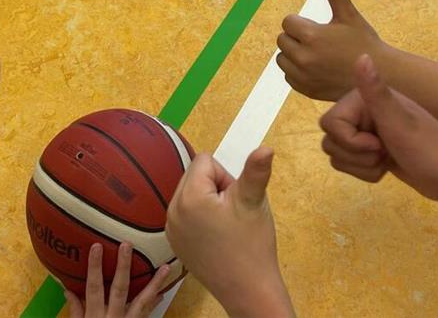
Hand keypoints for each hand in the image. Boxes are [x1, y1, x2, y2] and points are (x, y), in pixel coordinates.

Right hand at [64, 242, 171, 317]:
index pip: (94, 289)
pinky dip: (154, 301)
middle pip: (120, 290)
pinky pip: (147, 314)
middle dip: (124, 267)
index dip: (95, 268)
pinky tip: (162, 291)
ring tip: (167, 267)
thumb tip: (67, 289)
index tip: (96, 246)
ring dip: (155, 283)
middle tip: (128, 245)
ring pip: (143, 301)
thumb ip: (75, 312)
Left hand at [166, 148, 293, 317]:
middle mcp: (172, 210)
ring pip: (191, 194)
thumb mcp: (254, 202)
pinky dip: (200, 218)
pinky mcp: (174, 242)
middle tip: (232, 214)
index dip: (226, 177)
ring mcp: (170, 228)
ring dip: (208, 202)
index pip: (206, 161)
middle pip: (195, 176)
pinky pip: (186, 214)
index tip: (235, 201)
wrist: (248, 290)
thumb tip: (266, 147)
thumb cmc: (252, 245)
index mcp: (189, 196)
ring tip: (225, 226)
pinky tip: (216, 237)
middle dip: (216, 188)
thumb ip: (256, 170)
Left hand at [277, 0, 382, 100]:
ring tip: (316, 53)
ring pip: (282, 59)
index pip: (288, 22)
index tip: (318, 27)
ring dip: (293, 54)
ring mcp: (303, 76)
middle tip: (319, 41)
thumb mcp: (349, 16)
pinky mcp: (305, 90)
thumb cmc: (364, 43)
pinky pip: (288, 76)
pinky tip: (316, 67)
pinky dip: (297, 71)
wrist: (379, 77)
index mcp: (312, 36)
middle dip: (296, 37)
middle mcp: (303, 58)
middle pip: (282, 39)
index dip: (302, 23)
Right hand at [320, 54, 437, 201]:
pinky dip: (365, 172)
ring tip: (386, 160)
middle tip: (384, 151)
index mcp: (363, 99)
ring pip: (337, 155)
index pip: (329, 123)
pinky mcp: (370, 151)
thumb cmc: (428, 148)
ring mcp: (365, 132)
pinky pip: (349, 164)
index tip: (377, 142)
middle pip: (330, 141)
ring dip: (361, 166)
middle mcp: (361, 112)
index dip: (350, 140)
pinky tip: (387, 166)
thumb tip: (362, 55)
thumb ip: (375, 90)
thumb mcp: (398, 121)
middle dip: (356, 156)